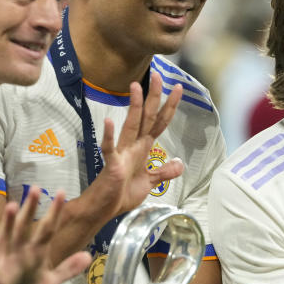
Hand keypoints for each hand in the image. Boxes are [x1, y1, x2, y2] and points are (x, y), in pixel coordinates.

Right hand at [0, 188, 90, 283]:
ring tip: (11, 205)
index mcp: (34, 252)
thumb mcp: (50, 282)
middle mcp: (19, 251)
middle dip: (29, 209)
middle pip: (25, 227)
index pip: (47, 229)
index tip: (61, 192)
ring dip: (8, 223)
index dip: (55, 212)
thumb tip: (89, 255)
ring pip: (7, 239)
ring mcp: (5, 261)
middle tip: (36, 188)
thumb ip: (67, 269)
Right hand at [90, 73, 183, 217]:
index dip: (169, 106)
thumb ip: (163, 172)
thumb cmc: (122, 194)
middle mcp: (133, 146)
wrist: (104, 208)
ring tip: (136, 86)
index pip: (159, 122)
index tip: (178, 87)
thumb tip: (180, 163)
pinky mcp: (111, 164)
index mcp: (143, 148)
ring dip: (133, 107)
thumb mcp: (149, 183)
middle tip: (157, 74)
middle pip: (146, 117)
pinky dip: (109, 136)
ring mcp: (121, 153)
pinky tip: (109, 121)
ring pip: (130, 125)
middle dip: (153, 96)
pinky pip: (109, 148)